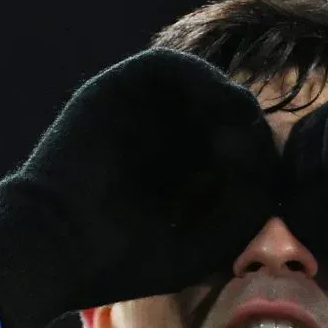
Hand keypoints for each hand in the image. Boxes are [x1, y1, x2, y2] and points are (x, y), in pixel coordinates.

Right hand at [0, 48, 278, 327]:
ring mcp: (137, 114)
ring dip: (229, 100)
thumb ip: (244, 213)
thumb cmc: (122, 261)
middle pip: (223, 116)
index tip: (264, 185)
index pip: (235, 151)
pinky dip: (200, 77)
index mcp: (179, 178)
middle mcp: (161, 141)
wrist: (55, 250)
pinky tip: (217, 105)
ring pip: (201, 87)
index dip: (258, 160)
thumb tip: (272, 180)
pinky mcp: (114, 91)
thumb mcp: (201, 246)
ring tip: (239, 129)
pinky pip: (167, 66)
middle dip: (247, 131)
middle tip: (252, 158)